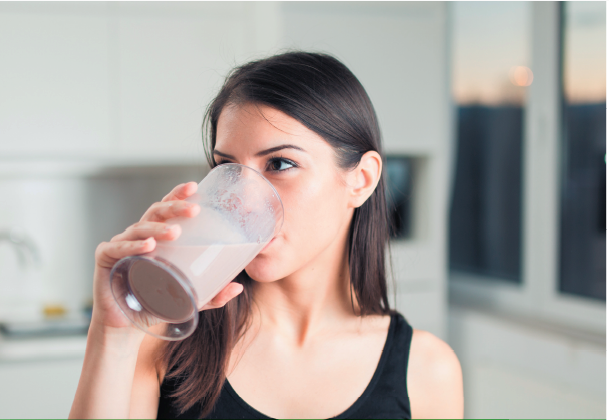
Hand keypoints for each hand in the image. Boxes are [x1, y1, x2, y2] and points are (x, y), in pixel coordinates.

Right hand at [90, 182, 244, 333]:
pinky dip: (133, 246)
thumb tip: (237, 287)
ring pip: (139, 228)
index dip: (178, 195)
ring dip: (158, 229)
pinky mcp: (105, 259)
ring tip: (175, 232)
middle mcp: (138, 236)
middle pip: (155, 213)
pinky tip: (148, 247)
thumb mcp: (188, 298)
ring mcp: (120, 245)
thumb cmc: (154, 304)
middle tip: (194, 210)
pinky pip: (118, 248)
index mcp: (156, 237)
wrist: (125, 327)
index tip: (195, 186)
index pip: (167, 209)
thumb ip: (211, 294)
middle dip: (175, 208)